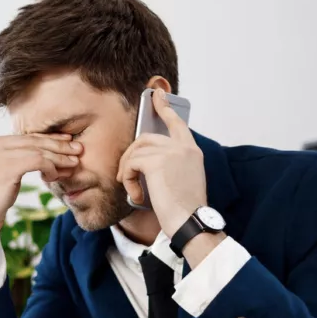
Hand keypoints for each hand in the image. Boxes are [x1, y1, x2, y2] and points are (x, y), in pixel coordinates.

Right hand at [0, 133, 81, 255]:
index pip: (22, 136)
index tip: (65, 141)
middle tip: (77, 148)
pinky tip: (55, 176)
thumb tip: (40, 146)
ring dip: (59, 157)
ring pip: (37, 150)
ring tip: (74, 163)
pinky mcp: (5, 167)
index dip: (46, 138)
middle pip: (30, 141)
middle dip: (57, 144)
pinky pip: (37, 161)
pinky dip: (51, 167)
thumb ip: (11, 156)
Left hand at [117, 89, 206, 236]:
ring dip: (127, 171)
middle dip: (130, 156)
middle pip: (145, 138)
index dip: (165, 108)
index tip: (157, 95)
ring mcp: (172, 152)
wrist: (190, 222)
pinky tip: (137, 195)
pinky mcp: (157, 161)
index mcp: (192, 151)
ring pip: (135, 151)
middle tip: (124, 176)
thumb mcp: (180, 180)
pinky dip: (127, 179)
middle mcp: (184, 147)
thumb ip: (168, 164)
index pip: (177, 123)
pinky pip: (131, 163)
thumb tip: (142, 158)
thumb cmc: (183, 209)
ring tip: (132, 189)